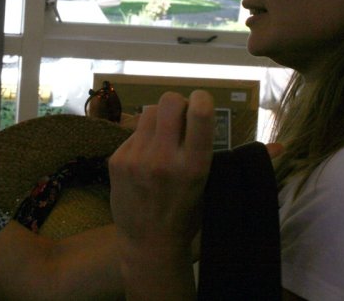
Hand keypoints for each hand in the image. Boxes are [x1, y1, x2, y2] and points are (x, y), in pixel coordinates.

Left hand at [109, 90, 214, 252]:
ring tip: (162, 139)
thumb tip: (226, 125)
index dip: (201, 99)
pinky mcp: (117, 160)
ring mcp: (137, 158)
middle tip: (180, 117)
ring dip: (158, 119)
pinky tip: (145, 159)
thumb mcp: (206, 184)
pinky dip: (142, 139)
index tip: (200, 101)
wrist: (148, 244)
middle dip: (177, 103)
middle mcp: (164, 159)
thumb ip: (205, 150)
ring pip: (148, 112)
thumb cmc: (185, 213)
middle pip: (168, 101)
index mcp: (194, 166)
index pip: (199, 114)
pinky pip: (133, 132)